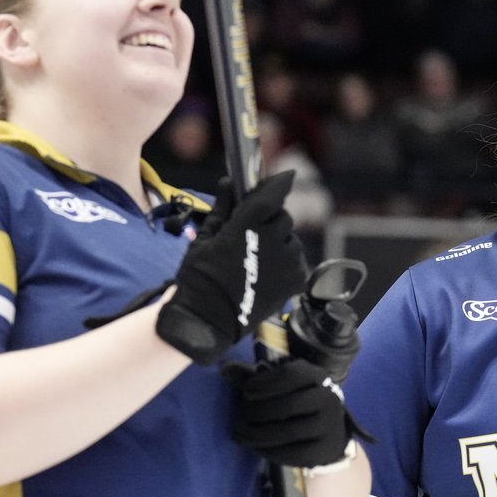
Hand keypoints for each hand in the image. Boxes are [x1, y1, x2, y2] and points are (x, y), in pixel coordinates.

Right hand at [156, 172, 307, 363]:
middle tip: (253, 233)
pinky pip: (296, 260)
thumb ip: (223, 209)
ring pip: (290, 239)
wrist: (207, 320)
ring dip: (279, 242)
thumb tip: (229, 183)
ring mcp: (288, 261)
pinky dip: (286, 262)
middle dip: (270, 219)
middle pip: (282, 217)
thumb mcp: (204, 239)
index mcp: (247, 226)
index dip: (279, 183)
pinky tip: (266, 272)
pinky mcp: (297, 280)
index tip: (286, 176)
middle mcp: (273, 241)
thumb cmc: (199, 278)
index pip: (271, 195)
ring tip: (257, 259)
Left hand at [225, 358, 353, 469]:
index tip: (245, 391)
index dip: (264, 383)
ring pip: (289, 432)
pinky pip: (293, 454)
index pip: (290, 374)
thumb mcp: (279, 384)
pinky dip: (269, 452)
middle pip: (288, 405)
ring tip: (240, 434)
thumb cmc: (296, 399)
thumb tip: (225, 369)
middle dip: (259, 412)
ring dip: (258, 434)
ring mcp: (329, 426)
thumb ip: (252, 377)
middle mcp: (328, 398)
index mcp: (316, 376)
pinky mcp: (324, 450)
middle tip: (241, 417)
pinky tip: (255, 447)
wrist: (329, 428)